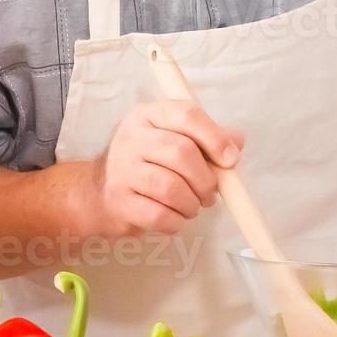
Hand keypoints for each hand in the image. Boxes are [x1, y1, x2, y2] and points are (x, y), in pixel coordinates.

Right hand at [75, 100, 244, 235]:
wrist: (99, 192)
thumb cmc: (148, 164)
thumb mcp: (175, 139)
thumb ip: (208, 138)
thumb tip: (237, 141)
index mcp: (149, 114)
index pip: (187, 114)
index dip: (215, 137)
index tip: (231, 159)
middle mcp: (131, 136)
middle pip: (182, 153)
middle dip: (206, 180)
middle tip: (210, 194)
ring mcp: (121, 168)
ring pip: (171, 188)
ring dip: (192, 204)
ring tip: (192, 206)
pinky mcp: (118, 200)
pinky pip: (159, 215)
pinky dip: (176, 222)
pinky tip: (175, 218)